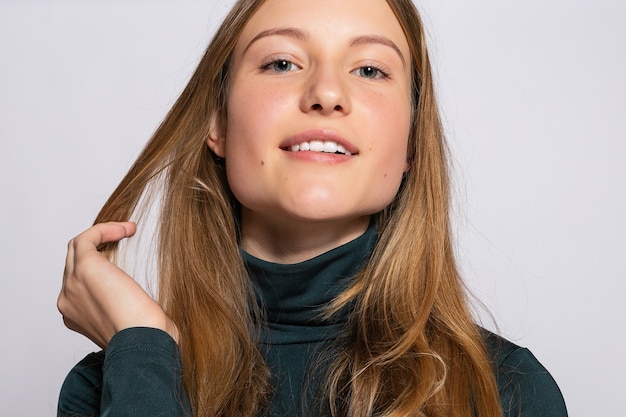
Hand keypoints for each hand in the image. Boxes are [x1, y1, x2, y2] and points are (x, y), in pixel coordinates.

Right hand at [58, 222, 178, 347]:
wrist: (143, 341)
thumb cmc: (147, 336)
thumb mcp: (133, 321)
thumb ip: (127, 308)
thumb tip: (141, 300)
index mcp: (76, 314)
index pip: (78, 280)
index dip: (99, 262)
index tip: (122, 253)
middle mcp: (68, 299)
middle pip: (74, 260)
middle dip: (99, 245)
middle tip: (125, 236)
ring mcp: (72, 284)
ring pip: (77, 247)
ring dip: (103, 233)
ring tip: (127, 230)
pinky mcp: (85, 269)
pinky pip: (87, 238)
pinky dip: (105, 229)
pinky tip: (127, 229)